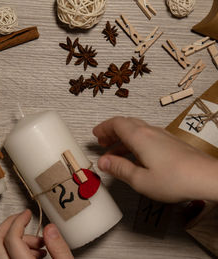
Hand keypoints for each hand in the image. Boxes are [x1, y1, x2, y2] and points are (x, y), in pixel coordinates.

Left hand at [0, 209, 72, 258]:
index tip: (27, 213)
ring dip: (17, 240)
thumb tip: (50, 228)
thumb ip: (59, 248)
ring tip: (39, 245)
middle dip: (9, 224)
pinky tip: (35, 254)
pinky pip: (5, 257)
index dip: (19, 220)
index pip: (11, 237)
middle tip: (22, 217)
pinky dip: (16, 250)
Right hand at [93, 116, 217, 202]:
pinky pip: (147, 137)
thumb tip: (102, 162)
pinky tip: (136, 157)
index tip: (95, 134)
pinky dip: (135, 142)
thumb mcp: (140, 179)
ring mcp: (162, 136)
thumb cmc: (175, 179)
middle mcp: (150, 132)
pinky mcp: (171, 143)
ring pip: (137, 130)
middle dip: (112, 131)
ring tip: (115, 152)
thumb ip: (119, 169)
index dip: (103, 127)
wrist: (207, 178)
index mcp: (139, 137)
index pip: (116, 123)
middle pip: (126, 124)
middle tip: (102, 142)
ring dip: (123, 138)